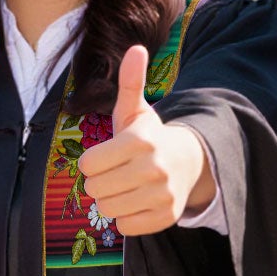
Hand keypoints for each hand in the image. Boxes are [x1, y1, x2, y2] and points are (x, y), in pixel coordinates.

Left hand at [76, 44, 213, 235]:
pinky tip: (136, 201)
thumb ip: (130, 82)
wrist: (188, 162)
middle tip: (116, 173)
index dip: (92, 162)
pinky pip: (124, 227)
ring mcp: (162, 195)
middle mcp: (154, 169)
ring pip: (107, 210)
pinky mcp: (166, 218)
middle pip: (95, 189)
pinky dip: (125, 217)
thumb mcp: (136, 110)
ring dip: (110, 200)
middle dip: (99, 182)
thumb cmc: (149, 136)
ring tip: (125, 187)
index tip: (106, 157)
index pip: (88, 165)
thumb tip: (136, 48)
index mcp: (141, 142)